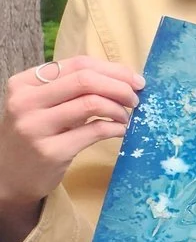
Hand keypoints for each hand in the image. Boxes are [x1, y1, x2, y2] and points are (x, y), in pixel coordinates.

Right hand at [0, 56, 144, 241]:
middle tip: (136, 98)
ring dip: (119, 108)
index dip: (113, 70)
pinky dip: (116, 128)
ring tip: (126, 117)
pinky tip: (121, 130)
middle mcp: (25, 102)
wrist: (9, 176)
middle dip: (120, 86)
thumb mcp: (43, 105)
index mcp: (24, 83)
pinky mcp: (51, 151)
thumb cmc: (35, 135)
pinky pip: (95, 131)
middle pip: (86, 80)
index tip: (136, 80)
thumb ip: (71, 89)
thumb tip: (124, 78)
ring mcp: (36, 127)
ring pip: (91, 103)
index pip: (78, 64)